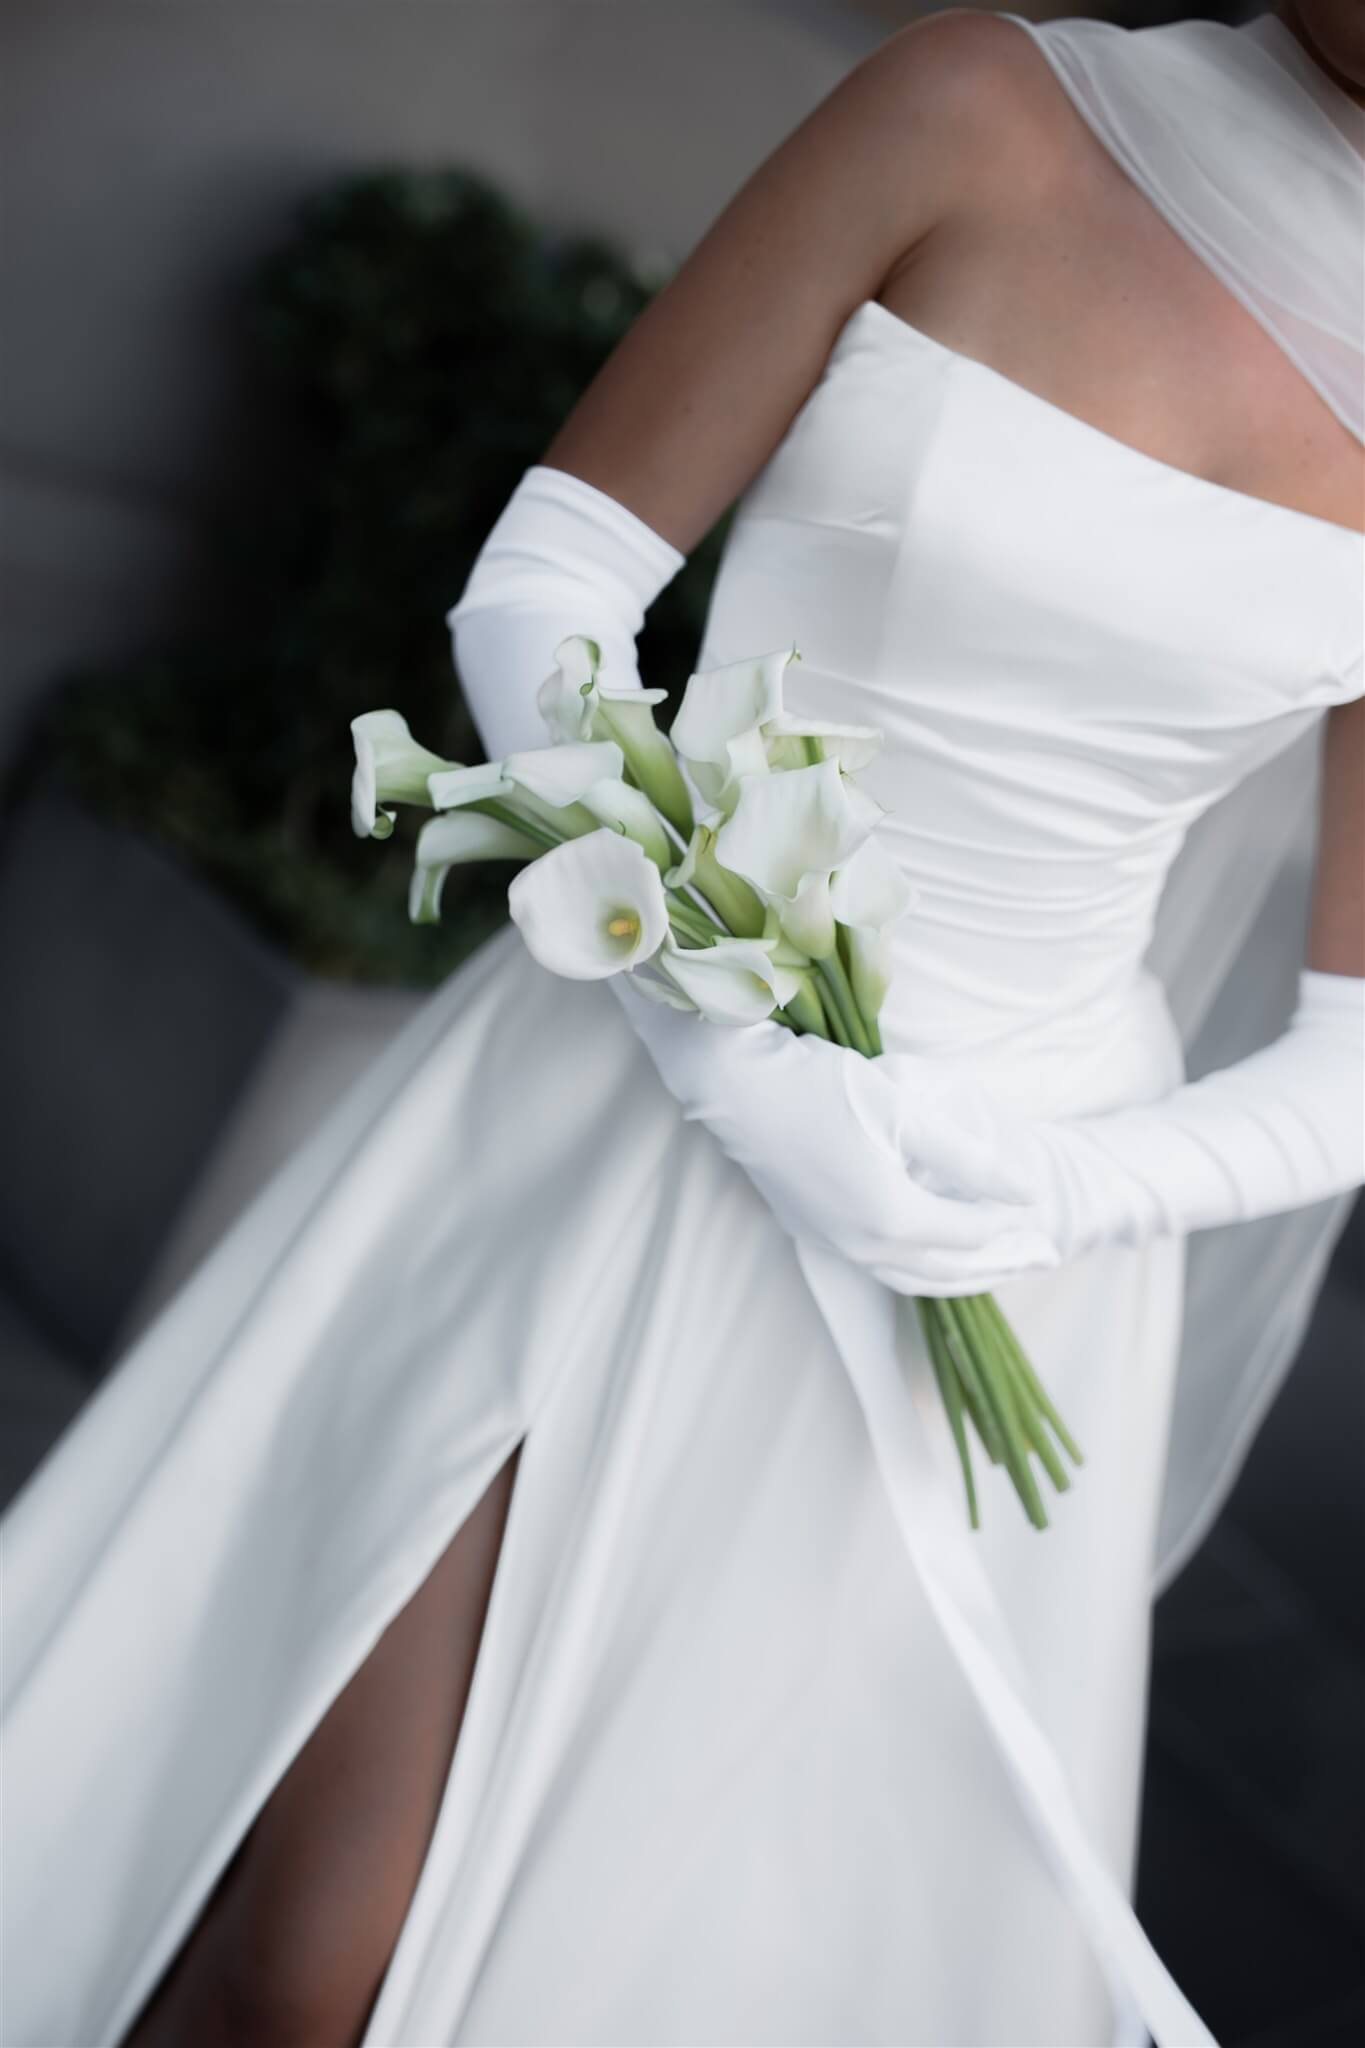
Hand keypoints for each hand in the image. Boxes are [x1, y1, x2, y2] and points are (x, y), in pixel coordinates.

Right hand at [614, 980, 1062, 1293]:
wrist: (736, 1085)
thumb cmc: (822, 1086)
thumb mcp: (907, 1111)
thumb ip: (970, 1160)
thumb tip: (1027, 1192)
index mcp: (891, 1218)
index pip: (970, 1236)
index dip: (1013, 1234)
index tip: (1048, 1228)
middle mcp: (862, 1245)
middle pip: (946, 1271)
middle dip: (999, 1266)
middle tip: (1041, 1259)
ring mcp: (833, 1243)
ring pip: (912, 1278)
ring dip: (961, 1275)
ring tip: (998, 1266)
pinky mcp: (813, 1231)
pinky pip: (882, 1268)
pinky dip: (921, 1268)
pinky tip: (932, 1252)